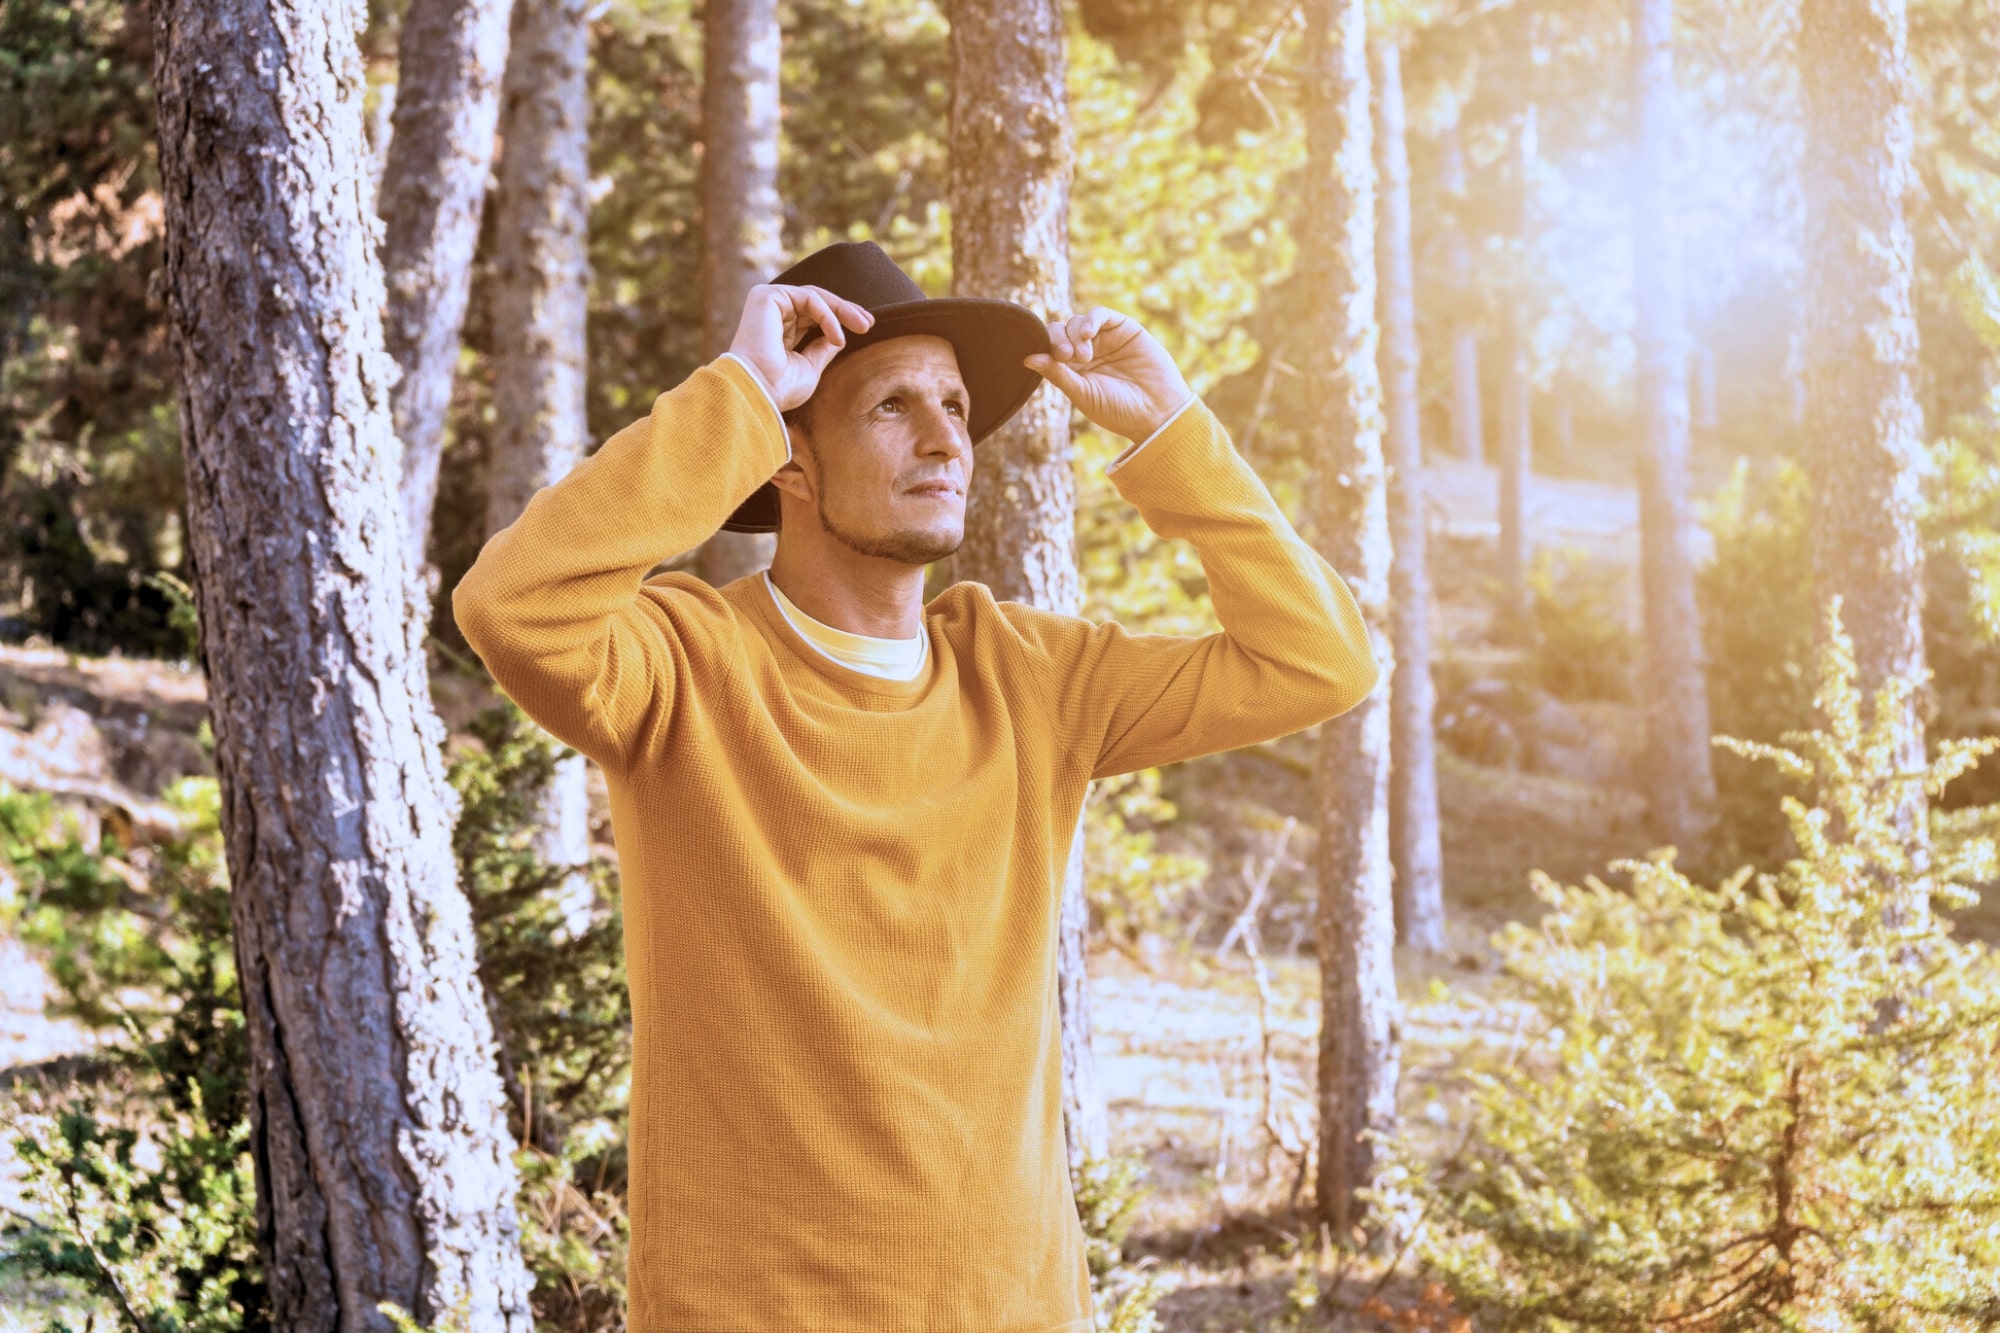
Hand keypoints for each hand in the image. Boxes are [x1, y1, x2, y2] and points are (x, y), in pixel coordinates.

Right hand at [728, 284, 875, 410]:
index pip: (813, 316)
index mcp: (779, 332)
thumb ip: (823, 349)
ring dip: (841, 310)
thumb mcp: (810, 367)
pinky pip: (808, 298)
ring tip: (862, 326)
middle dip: (845, 310)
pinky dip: (827, 315)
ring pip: (814, 297)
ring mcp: (768, 303)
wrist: (757, 392)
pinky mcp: (766, 296)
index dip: (840, 319)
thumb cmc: (779, 388)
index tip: (866, 327)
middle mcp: (772, 315)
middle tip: (869, 323)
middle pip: (816, 303)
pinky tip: (837, 335)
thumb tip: (839, 338)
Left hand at [1023, 308, 1192, 441]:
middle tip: (1068, 356)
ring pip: (1077, 322)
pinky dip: (1091, 319)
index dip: (1047, 347)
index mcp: (1073, 370)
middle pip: (1060, 331)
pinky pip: (1100, 314)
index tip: (1056, 359)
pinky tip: (1089, 333)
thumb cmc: (1118, 410)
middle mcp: (1087, 352)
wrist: (1157, 412)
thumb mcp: (1082, 394)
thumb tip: (1027, 358)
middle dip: (1058, 340)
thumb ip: (1057, 374)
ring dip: (1075, 334)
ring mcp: (1105, 339)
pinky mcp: (1124, 329)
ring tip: (1085, 355)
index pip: (1050, 348)